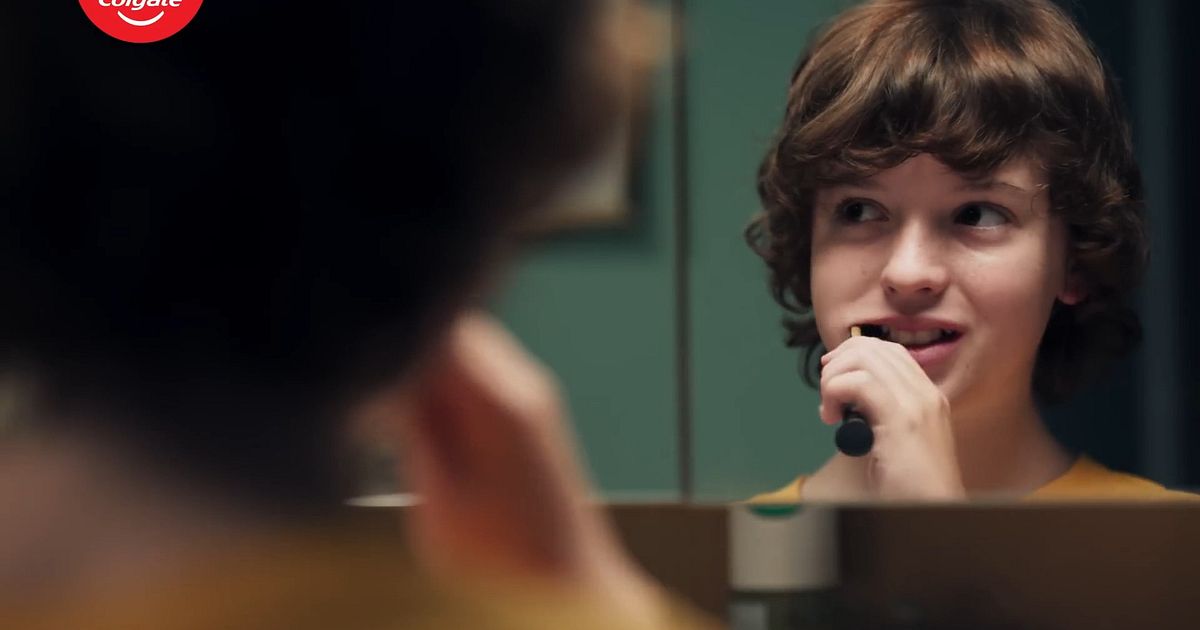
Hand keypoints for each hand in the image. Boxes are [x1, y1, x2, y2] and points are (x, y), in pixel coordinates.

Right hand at [373, 312, 662, 618]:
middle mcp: (524, 386)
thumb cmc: (505, 562)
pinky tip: (422, 429)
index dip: (391, 341)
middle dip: (406, 351)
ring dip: (424, 371)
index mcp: (501, 401)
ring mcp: (531, 399)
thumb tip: (379, 370)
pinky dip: (443, 389)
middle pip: (451, 330)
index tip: (357, 372)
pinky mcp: (529, 417)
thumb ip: (412, 425)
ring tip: (390, 419)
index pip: (437, 328)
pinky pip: (476, 377)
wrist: (570, 590)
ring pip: (463, 350)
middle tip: (368, 397)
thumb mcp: (440, 496)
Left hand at [819, 336, 964, 499]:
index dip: (853, 355)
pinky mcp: (902, 419)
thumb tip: (845, 399)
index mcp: (927, 396)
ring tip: (830, 411)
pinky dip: (835, 393)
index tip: (832, 375)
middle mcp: (926, 393)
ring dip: (833, 379)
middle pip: (872, 347)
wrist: (933, 513)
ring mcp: (917, 404)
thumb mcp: (895, 441)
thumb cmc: (910, 487)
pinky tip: (832, 418)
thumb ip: (878, 415)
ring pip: (863, 359)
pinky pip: (858, 384)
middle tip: (827, 393)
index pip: (888, 351)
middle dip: (838, 364)